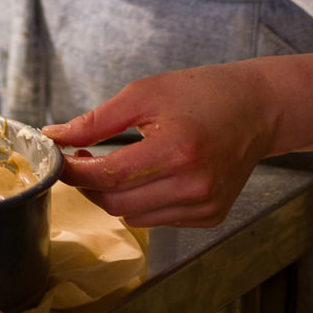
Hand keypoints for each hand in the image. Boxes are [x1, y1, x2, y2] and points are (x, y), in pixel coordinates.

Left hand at [46, 51, 312, 228]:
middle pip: (116, 203)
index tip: (58, 159)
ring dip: (113, 195)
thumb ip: (97, 121)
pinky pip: (156, 219)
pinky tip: (148, 175)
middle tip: (82, 160)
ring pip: (133, 216)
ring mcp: (205, 206)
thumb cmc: (201, 93)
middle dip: (90, 185)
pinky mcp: (211, 216)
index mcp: (177, 151)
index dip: (75, 171)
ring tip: (113, 165)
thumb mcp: (144, 93)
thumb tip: (55, 137)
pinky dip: (141, 201)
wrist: (257, 108)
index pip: (108, 176)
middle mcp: (194, 186)